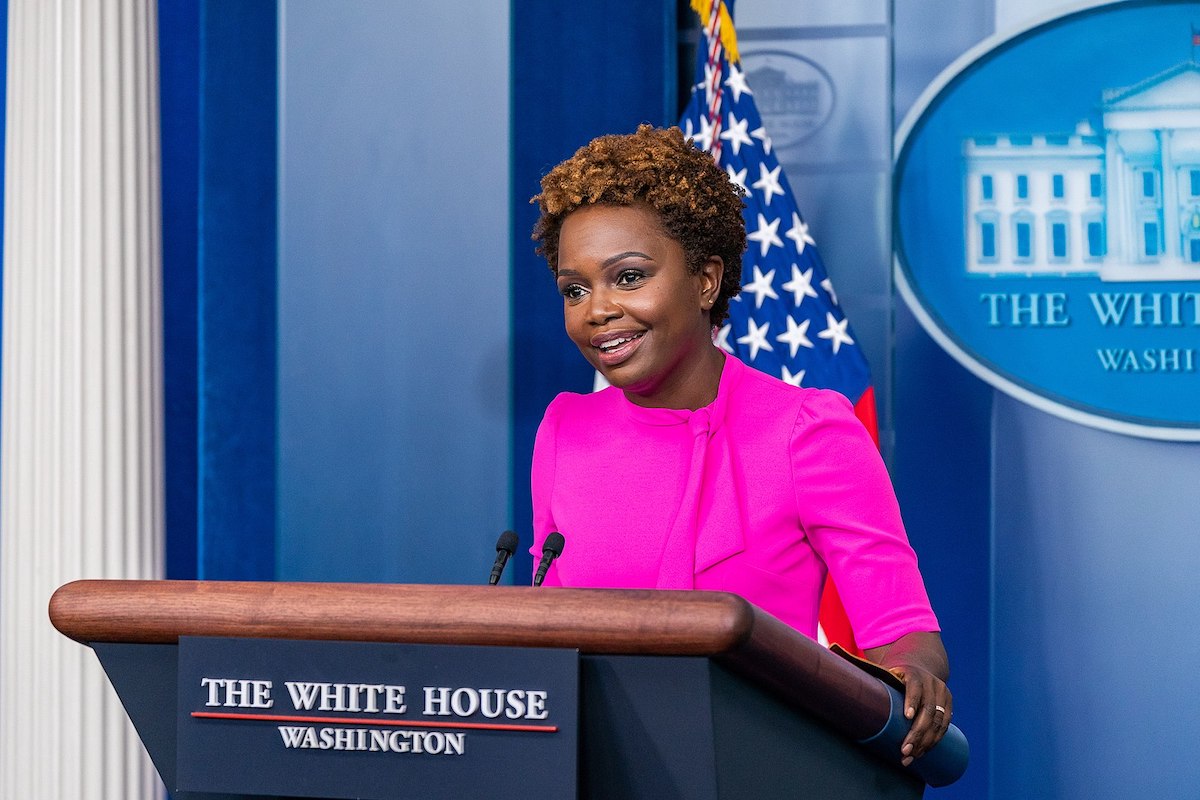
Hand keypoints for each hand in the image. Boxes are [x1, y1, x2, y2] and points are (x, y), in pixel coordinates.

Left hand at [864, 630, 950, 766]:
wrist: (920, 666)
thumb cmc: (895, 673)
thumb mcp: (885, 671)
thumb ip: (868, 675)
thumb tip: (837, 665)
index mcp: (914, 674)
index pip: (914, 687)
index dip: (911, 701)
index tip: (906, 716)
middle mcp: (931, 683)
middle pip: (927, 711)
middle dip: (916, 733)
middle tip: (903, 750)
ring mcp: (942, 694)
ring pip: (938, 722)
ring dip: (925, 742)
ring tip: (910, 757)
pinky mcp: (948, 705)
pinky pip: (944, 726)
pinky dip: (934, 741)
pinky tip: (922, 752)